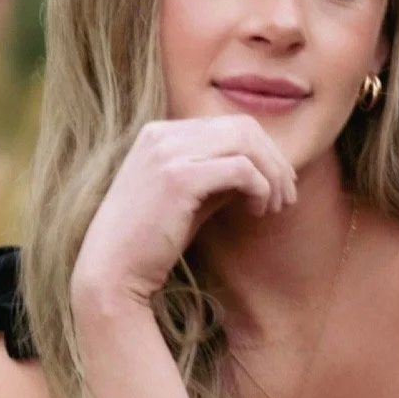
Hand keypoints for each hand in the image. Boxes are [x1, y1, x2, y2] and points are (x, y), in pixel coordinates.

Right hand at [71, 115, 297, 308]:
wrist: (112, 273)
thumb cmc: (149, 243)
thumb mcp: (186, 200)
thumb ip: (217, 177)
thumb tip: (260, 171)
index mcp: (159, 134)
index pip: (228, 124)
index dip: (262, 150)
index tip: (277, 183)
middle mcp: (162, 135)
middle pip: (242, 126)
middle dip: (274, 159)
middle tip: (286, 195)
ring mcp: (168, 153)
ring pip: (246, 142)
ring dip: (272, 174)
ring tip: (275, 205)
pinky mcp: (179, 178)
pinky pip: (241, 169)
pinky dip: (260, 188)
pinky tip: (259, 210)